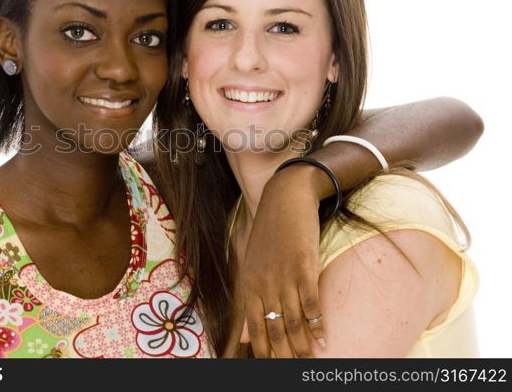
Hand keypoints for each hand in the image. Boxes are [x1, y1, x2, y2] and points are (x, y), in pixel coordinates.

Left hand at [239, 164, 326, 357]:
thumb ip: (250, 304)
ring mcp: (284, 275)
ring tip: (310, 360)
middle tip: (294, 369)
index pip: (256, 327)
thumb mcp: (253, 267)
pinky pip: (311, 301)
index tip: (273, 366)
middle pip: (275, 329)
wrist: (285, 199)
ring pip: (293, 320)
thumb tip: (245, 338)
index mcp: (250, 284)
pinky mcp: (304, 265)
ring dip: (303, 344)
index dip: (265, 350)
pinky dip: (318, 321)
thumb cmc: (269, 236)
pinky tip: (323, 336)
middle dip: (285, 354)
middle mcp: (265, 283)